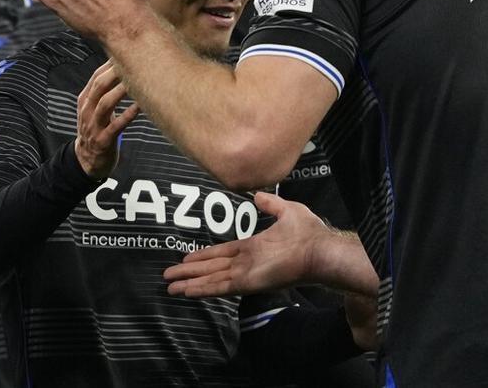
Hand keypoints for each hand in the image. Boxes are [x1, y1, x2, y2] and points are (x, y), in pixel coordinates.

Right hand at [74, 60, 139, 178]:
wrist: (87, 161)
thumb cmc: (98, 129)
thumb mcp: (95, 109)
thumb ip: (105, 91)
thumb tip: (124, 69)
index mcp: (85, 101)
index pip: (96, 77)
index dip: (110, 64)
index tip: (127, 52)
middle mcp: (87, 111)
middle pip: (99, 86)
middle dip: (115, 73)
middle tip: (134, 61)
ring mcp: (94, 126)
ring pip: (105, 104)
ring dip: (121, 91)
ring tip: (136, 81)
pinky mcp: (103, 141)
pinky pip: (115, 126)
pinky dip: (127, 115)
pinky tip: (139, 107)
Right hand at [164, 191, 329, 296]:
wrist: (319, 250)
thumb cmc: (308, 233)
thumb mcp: (287, 210)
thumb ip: (270, 204)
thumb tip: (257, 195)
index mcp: (253, 247)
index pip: (222, 253)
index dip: (204, 256)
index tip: (186, 258)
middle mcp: (246, 263)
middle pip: (211, 269)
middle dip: (190, 273)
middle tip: (168, 277)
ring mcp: (246, 274)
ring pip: (211, 280)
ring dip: (191, 284)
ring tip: (170, 289)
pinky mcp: (248, 283)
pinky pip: (220, 287)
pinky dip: (203, 290)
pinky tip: (187, 292)